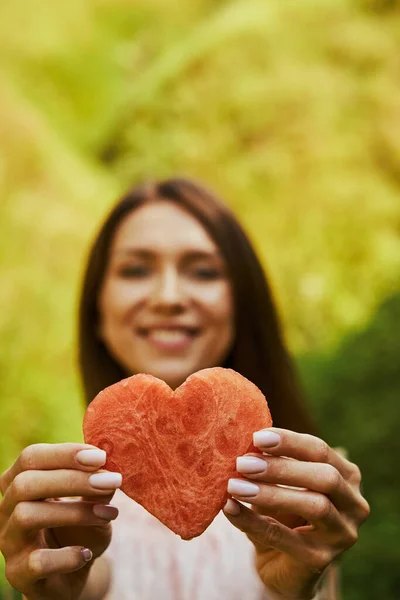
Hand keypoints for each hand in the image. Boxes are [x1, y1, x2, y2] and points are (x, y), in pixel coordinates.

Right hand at [0, 443, 121, 599]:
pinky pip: (35, 562)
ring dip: (74, 512)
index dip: (65, 453)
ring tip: (108, 514)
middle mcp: (6, 509)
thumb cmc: (80, 528)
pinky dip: (66, 556)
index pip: (31, 457)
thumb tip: (108, 476)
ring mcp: (8, 542)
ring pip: (26, 516)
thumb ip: (98, 487)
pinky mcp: (18, 574)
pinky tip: (87, 553)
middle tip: (112, 481)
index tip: (101, 457)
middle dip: (72, 479)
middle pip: (25, 483)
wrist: (72, 574)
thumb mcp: (93, 502)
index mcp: (19, 481)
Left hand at [223, 428, 369, 599]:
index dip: (289, 442)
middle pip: (325, 476)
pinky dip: (253, 521)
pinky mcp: (321, 560)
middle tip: (243, 463)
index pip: (320, 450)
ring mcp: (343, 534)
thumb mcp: (280, 484)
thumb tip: (247, 448)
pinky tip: (230, 508)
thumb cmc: (282, 513)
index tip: (256, 437)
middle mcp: (354, 504)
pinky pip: (285, 537)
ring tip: (235, 486)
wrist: (281, 565)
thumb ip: (272, 466)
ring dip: (270, 493)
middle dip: (281, 467)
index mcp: (347, 476)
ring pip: (315, 506)